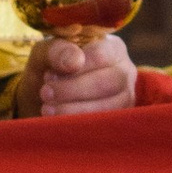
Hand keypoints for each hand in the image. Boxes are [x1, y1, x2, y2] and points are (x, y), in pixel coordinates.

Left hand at [15, 32, 136, 116]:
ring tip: (48, 109)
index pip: (100, 55)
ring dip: (74, 110)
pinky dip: (80, 125)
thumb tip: (74, 62)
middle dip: (72, 91)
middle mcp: (125, 71)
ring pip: (109, 106)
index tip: (48, 76)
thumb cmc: (51, 70)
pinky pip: (105, 125)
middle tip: (45, 94)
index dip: (73, 68)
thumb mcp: (46, 54)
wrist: (48, 98)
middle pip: (107, 82)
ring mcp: (126, 97)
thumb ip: (56, 51)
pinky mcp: (120, 119)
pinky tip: (60, 121)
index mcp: (112, 48)